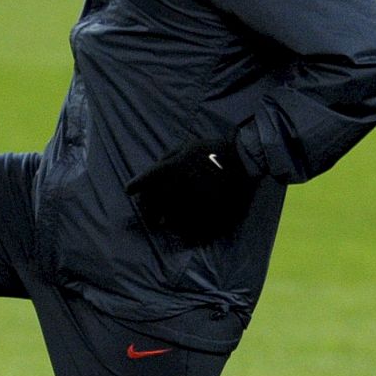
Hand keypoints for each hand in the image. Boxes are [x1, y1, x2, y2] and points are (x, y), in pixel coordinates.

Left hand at [127, 138, 254, 245]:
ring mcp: (192, 202)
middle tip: (147, 216)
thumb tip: (152, 172)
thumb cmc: (213, 150)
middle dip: (147, 210)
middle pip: (153, 204)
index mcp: (172, 168)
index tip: (130, 191)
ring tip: (160, 224)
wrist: (244, 160)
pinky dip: (181, 230)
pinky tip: (180, 230)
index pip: (145, 180)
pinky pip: (188, 227)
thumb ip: (166, 158)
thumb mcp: (187, 146)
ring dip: (162, 221)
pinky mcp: (206, 214)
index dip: (135, 186)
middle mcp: (178, 186)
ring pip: (168, 218)